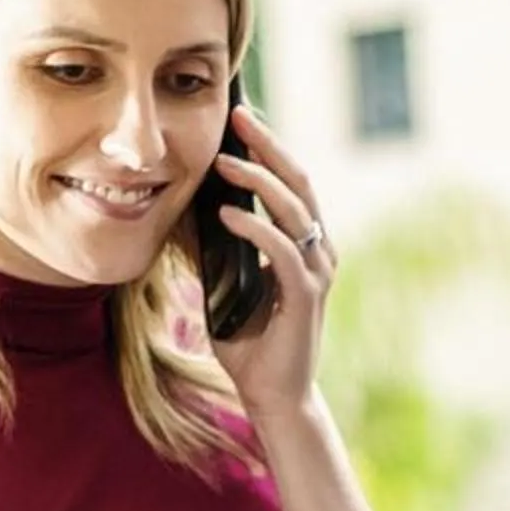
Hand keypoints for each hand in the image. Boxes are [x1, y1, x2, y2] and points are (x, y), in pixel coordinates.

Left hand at [203, 101, 337, 426]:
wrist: (273, 393)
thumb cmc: (251, 341)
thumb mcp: (227, 282)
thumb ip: (219, 249)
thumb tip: (190, 208)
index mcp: (305, 244)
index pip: (292, 183)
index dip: (270, 148)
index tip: (242, 119)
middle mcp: (319, 251)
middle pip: (300, 184)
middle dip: (269, 147)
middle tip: (240, 117)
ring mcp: (316, 272)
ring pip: (295, 210)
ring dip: (258, 181)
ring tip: (224, 161)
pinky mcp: (306, 296)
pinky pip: (282, 250)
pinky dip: (254, 227)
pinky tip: (227, 213)